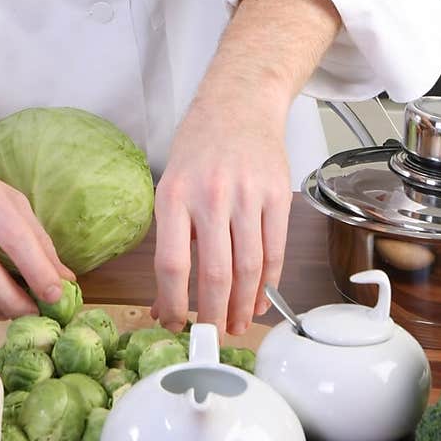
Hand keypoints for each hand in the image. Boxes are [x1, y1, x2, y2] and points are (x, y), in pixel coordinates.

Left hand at [151, 89, 290, 335]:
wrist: (239, 103)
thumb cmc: (199, 147)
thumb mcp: (170, 185)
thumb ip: (169, 240)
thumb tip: (163, 301)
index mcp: (173, 196)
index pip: (171, 264)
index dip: (173, 304)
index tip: (174, 325)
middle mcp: (209, 195)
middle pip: (213, 273)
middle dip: (212, 315)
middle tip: (211, 337)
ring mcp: (247, 195)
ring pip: (248, 268)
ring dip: (242, 305)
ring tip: (235, 325)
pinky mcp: (276, 195)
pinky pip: (274, 250)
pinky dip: (267, 283)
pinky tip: (258, 299)